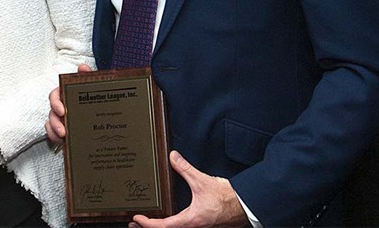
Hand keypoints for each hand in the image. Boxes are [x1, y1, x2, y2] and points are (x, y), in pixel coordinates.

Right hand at [45, 63, 92, 143]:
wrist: (106, 120)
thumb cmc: (96, 99)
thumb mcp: (93, 87)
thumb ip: (88, 77)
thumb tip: (83, 67)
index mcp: (67, 95)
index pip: (55, 95)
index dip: (55, 102)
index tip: (61, 110)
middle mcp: (62, 107)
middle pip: (52, 113)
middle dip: (55, 122)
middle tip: (63, 130)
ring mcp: (61, 119)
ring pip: (51, 125)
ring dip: (54, 131)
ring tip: (64, 138)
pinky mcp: (63, 131)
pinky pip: (53, 135)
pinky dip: (56, 138)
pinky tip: (63, 142)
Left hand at [130, 151, 247, 227]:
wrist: (245, 206)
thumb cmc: (227, 199)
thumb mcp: (202, 181)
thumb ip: (185, 169)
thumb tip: (173, 157)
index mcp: (190, 221)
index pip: (163, 227)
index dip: (147, 223)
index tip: (136, 218)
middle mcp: (192, 227)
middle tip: (133, 223)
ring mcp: (197, 227)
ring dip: (158, 226)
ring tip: (145, 222)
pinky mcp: (201, 224)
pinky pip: (181, 227)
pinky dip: (169, 224)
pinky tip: (167, 218)